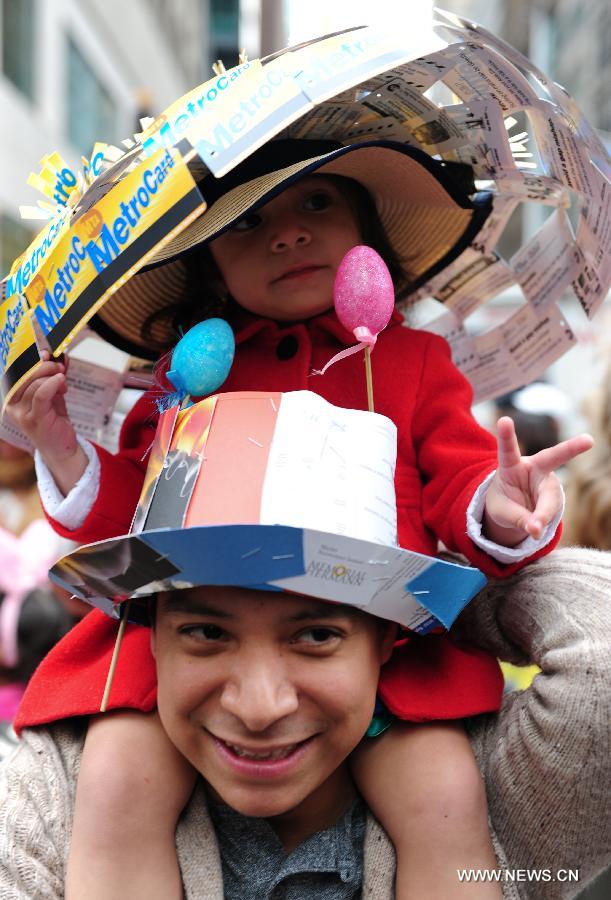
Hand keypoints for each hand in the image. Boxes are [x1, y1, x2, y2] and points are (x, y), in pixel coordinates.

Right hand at [3, 350, 86, 494]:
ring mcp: (22, 413)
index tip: (46, 354)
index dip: (29, 359)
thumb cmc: (54, 419)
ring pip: (34, 383)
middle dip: (44, 366)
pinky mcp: (35, 419)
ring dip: (53, 377)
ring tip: (63, 382)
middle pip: (24, 374)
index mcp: (12, 396)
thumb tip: (61, 355)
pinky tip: (61, 381)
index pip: (15, 371)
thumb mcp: (53, 393)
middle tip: (59, 368)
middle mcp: (12, 404)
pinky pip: (41, 395)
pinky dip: (52, 384)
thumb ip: (54, 375)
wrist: (61, 447)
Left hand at [483, 416, 592, 545]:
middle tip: (589, 440)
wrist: (513, 509)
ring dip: (543, 513)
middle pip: (553, 457)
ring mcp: (548, 481)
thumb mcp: (501, 512)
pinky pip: (551, 510)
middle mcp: (533, 468)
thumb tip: (536, 530)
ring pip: (550, 497)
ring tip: (534, 529)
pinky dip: (543, 521)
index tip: (504, 419)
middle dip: (571, 448)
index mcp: (511, 465)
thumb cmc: (503, 503)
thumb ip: (517, 518)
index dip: (506, 435)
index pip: (508, 450)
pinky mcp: (555, 495)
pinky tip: (535, 529)